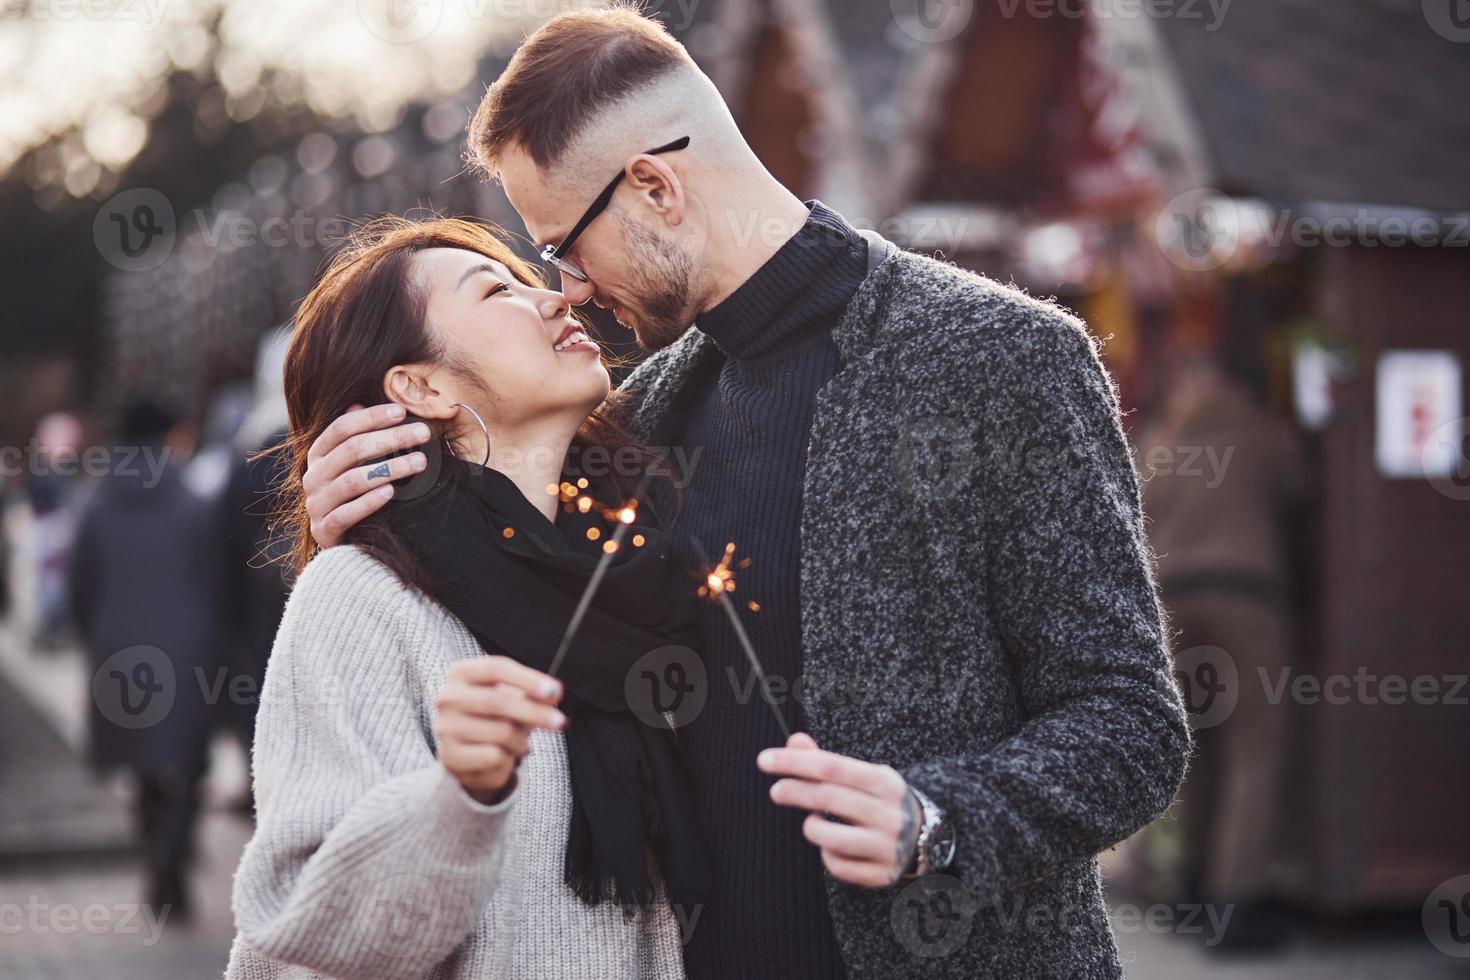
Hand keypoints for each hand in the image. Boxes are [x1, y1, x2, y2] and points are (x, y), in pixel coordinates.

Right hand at [303, 402, 432, 547]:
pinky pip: (346, 514)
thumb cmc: (353, 496)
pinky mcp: (324, 530)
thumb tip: (363, 402)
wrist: (343, 544)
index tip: (403, 411)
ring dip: (389, 469)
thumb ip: (361, 437)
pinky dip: (369, 502)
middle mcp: (313, 477)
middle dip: (391, 439)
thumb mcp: (356, 465)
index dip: (371, 417)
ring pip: (352, 481)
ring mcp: (316, 504)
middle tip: (423, 433)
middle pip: (351, 450)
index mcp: (319, 455)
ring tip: (420, 462)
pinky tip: (391, 492)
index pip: (341, 428)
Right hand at [435, 656, 566, 805]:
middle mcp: (447, 697)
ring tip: (519, 743)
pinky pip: (493, 757)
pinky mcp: (450, 757)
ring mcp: (445, 728)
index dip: (528, 679)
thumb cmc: (496, 717)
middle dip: (535, 712)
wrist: (471, 756)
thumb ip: (533, 693)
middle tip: (560, 722)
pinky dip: (508, 760)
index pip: (496, 668)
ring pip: (500, 732)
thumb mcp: (515, 698)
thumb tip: (553, 693)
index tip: (554, 692)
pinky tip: (502, 758)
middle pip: (497, 701)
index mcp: (461, 673)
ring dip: (521, 741)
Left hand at [758, 732, 922, 887]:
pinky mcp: (882, 874)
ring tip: (811, 822)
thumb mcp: (863, 775)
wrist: (929, 837)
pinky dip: (827, 855)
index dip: (794, 762)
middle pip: (828, 798)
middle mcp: (889, 813)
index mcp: (884, 782)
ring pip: (831, 838)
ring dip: (811, 827)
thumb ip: (827, 760)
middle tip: (775, 790)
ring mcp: (887, 846)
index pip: (831, 766)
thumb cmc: (881, 801)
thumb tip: (795, 741)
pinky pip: (839, 867)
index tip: (765, 760)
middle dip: (794, 791)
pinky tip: (832, 846)